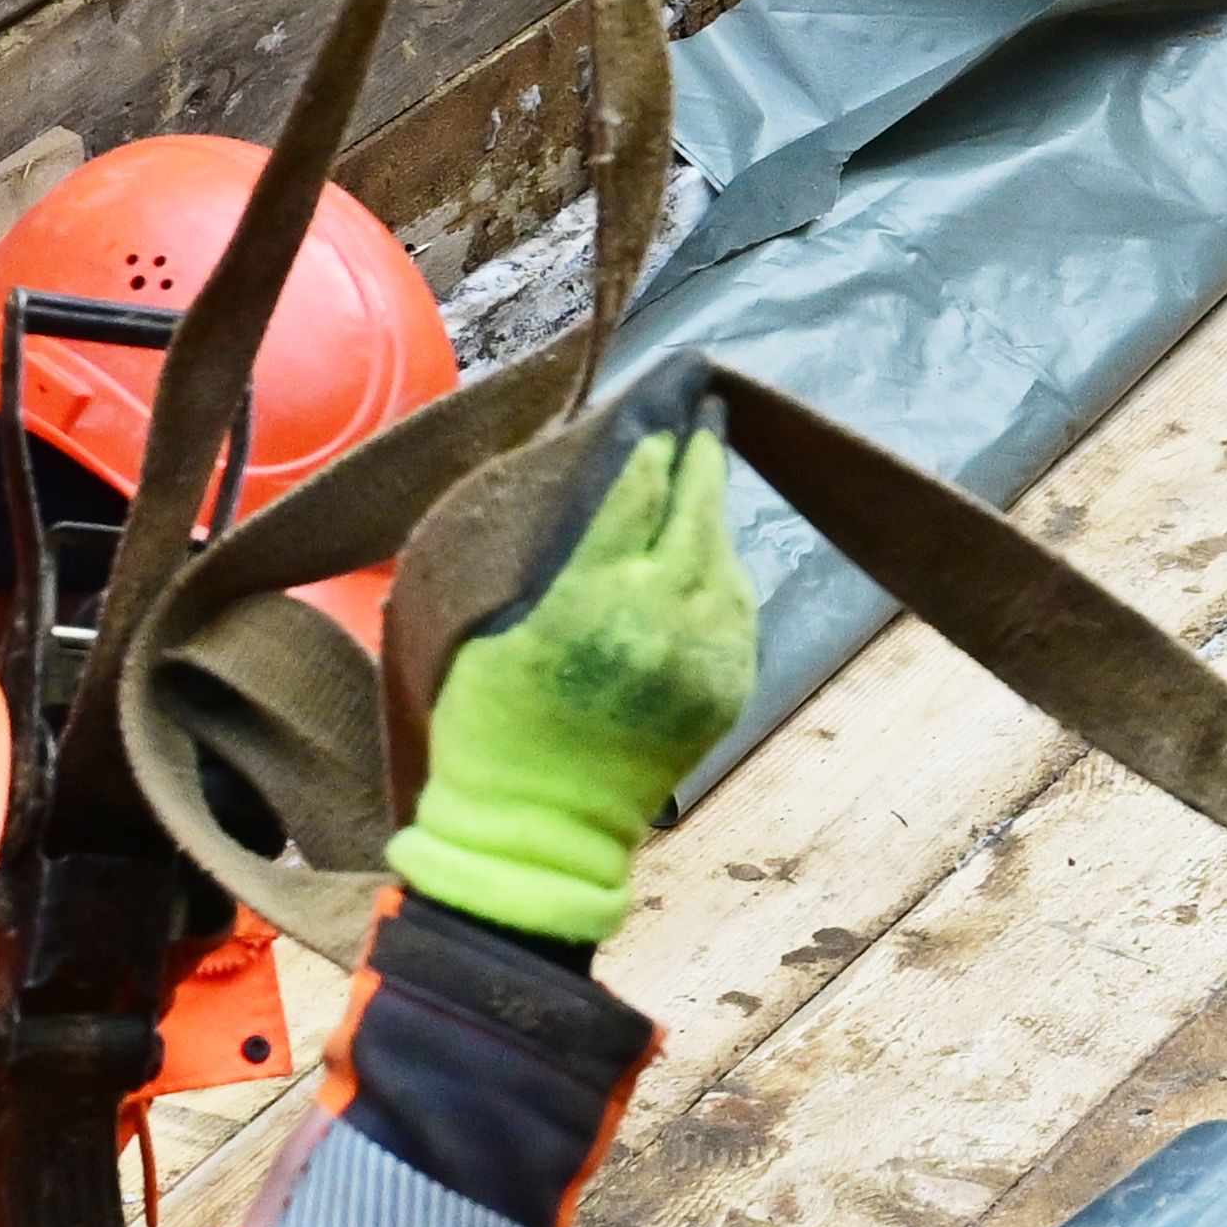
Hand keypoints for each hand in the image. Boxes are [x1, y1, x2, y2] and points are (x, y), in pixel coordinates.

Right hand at [385, 421, 758, 947]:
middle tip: (706, 408)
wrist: (541, 830)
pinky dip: (724, 572)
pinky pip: (736, 608)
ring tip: (704, 474)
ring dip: (714, 512)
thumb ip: (551, 560)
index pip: (636, 489)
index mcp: (589, 597)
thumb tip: (593, 491)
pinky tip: (708, 553)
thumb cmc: (490, 729)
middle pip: (694, 510)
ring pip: (723, 556)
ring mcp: (704, 655)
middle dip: (702, 452)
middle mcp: (659, 618)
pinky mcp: (728, 685)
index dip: (654, 435)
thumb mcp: (493, 629)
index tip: (666, 396)